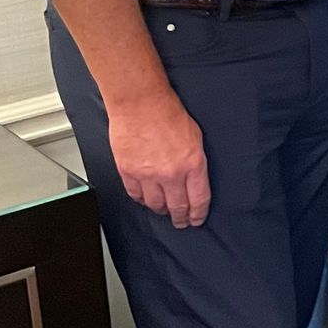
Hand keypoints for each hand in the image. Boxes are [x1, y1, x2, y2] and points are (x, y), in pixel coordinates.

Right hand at [111, 90, 209, 227]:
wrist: (140, 104)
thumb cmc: (168, 114)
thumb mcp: (196, 138)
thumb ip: (195, 162)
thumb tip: (194, 178)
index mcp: (193, 165)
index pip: (198, 199)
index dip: (198, 214)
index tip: (197, 220)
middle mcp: (171, 174)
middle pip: (177, 206)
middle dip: (181, 218)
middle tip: (182, 222)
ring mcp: (148, 175)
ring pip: (155, 205)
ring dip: (161, 211)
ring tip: (164, 211)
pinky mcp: (128, 173)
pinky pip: (136, 195)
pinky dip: (142, 200)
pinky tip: (147, 200)